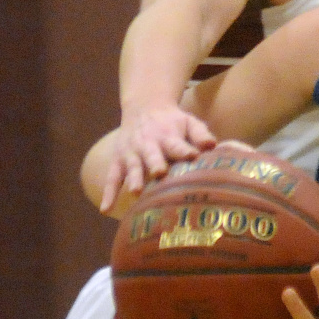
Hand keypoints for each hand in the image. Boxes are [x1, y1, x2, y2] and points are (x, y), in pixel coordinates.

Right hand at [100, 106, 216, 213]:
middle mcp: (147, 144)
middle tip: (159, 173)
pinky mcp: (118, 161)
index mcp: (167, 136)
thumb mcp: (188, 122)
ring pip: (132, 167)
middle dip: (155, 164)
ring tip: (135, 192)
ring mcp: (131, 153)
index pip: (176, 144)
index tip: (192, 156)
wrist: (143, 108)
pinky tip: (106, 209)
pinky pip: (112, 178)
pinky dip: (108, 193)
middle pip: (151, 155)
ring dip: (133, 178)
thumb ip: (200, 134)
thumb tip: (213, 145)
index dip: (183, 150)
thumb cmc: (172, 123)